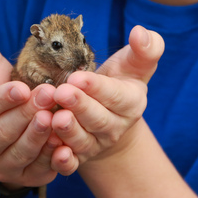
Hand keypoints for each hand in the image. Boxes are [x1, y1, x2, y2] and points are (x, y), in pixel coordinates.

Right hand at [0, 23, 65, 186]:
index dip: (1, 100)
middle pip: (1, 133)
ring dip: (40, 136)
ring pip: (21, 153)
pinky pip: (40, 171)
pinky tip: (66, 143)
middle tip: (50, 94)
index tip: (22, 87)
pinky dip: (53, 159)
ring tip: (57, 116)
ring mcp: (1, 168)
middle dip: (26, 114)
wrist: (5, 133)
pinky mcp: (26, 179)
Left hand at [50, 25, 164, 170]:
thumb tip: (140, 33)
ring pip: (82, 141)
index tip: (77, 77)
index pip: (114, 95)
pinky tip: (53, 152)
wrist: (107, 116)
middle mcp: (115, 127)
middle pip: (97, 118)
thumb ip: (144, 49)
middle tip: (61, 93)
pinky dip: (62, 161)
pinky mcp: (79, 159)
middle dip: (79, 106)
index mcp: (131, 102)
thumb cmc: (119, 81)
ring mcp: (96, 145)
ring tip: (53, 118)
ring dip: (67, 131)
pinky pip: (71, 164)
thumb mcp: (134, 64)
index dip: (96, 87)